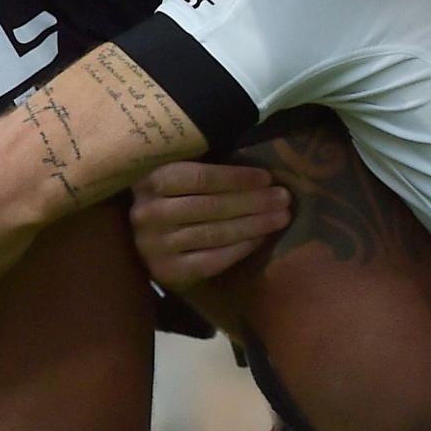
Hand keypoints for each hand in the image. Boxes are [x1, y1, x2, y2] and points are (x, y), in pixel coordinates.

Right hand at [130, 161, 291, 291]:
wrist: (145, 241)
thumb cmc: (170, 197)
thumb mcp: (176, 172)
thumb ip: (203, 165)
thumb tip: (252, 159)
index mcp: (150, 180)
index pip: (200, 178)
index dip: (237, 178)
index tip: (267, 177)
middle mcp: (149, 214)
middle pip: (211, 206)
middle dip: (254, 202)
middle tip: (284, 198)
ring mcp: (155, 245)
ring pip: (215, 233)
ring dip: (254, 225)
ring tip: (281, 217)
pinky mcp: (167, 271)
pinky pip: (212, 260)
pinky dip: (240, 248)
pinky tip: (260, 238)